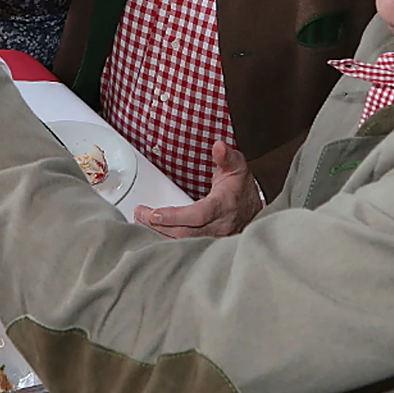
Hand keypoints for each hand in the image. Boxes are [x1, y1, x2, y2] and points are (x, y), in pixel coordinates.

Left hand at [132, 140, 262, 237]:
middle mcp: (219, 226)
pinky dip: (166, 239)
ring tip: (142, 221)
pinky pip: (184, 246)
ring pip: (183, 243)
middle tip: (140, 214)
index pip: (198, 215)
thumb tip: (218, 146)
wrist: (253, 210)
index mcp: (223, 206)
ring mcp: (213, 238)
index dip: (175, 217)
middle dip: (159, 225)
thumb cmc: (241, 188)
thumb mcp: (236, 166)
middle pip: (185, 233)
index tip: (154, 213)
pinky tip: (154, 232)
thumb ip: (225, 156)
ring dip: (159, 233)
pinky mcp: (207, 245)